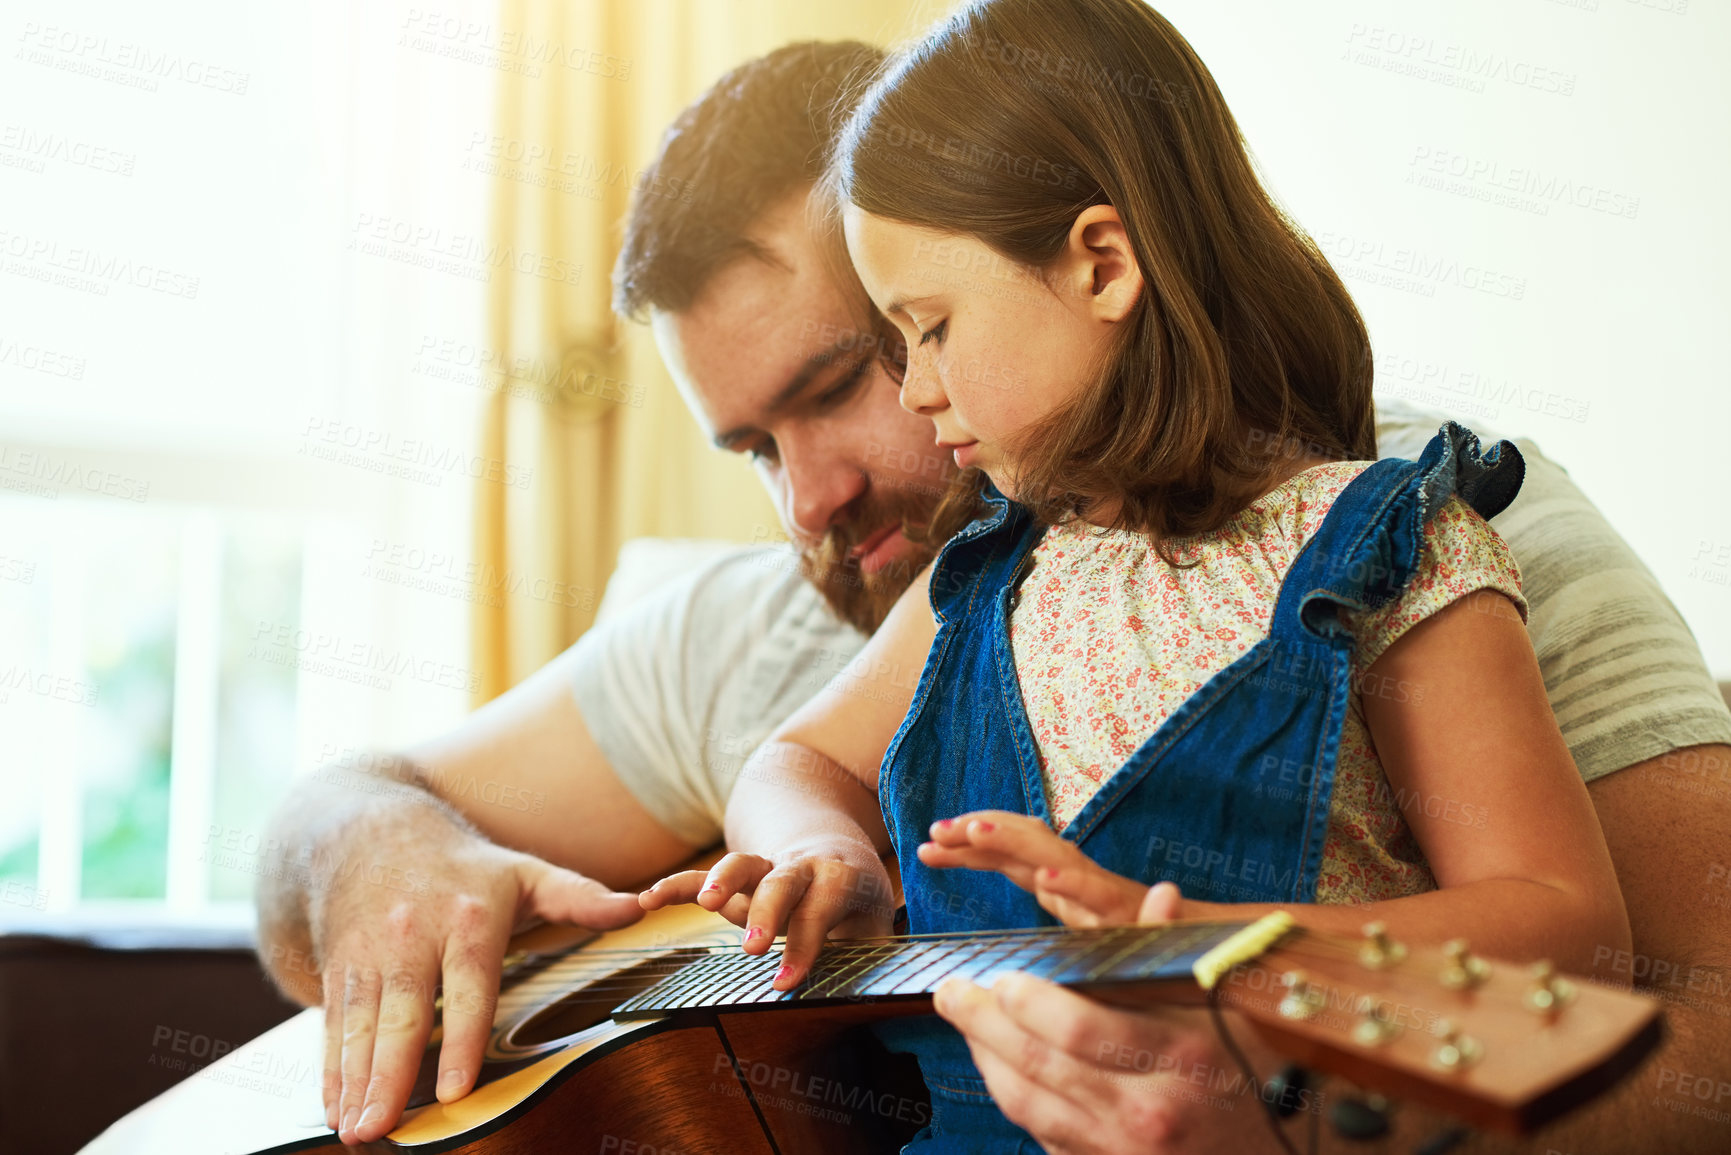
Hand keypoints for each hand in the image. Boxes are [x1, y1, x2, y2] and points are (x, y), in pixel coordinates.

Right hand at [304, 825, 641, 1145]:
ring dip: (356, 1082)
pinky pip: (335, 1025)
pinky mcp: (339, 969)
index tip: (454, 1090)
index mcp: (468, 919)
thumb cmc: (461, 866)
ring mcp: (369, 955)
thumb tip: (638, 907)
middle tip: (383, 1126)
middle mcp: (413, 937)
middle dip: (391, 1075)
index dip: (462, 1039)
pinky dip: (332, 1070)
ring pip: (362, 1026)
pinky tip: (335, 1110)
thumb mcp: (523, 871)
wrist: (367, 832)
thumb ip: (578, 896)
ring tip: (358, 1131)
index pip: (468, 986)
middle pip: (403, 1016)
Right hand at [639, 842, 894, 989]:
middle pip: (781, 882)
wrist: (839, 850)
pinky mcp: (738, 879)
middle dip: (766, 911)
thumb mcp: (877, 927)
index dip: (805, 943)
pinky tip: (647, 901)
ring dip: (722, 880)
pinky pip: (703, 876)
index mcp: (841, 878)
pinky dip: (677, 885)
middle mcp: (802, 867)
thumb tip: (880, 1006)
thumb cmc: (859, 904)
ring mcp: (766, 869)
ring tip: (704, 903)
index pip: (822, 907)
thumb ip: (875, 961)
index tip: (787, 982)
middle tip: (753, 948)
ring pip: (742, 864)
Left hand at [918, 811, 1181, 926]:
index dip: (968, 848)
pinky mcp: (1136, 914)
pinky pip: (1102, 895)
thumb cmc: (1157, 948)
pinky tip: (1045, 880)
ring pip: (1057, 857)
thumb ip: (1061, 915)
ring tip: (973, 829)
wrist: (1228, 959)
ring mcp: (1108, 895)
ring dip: (1013, 839)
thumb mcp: (1092, 935)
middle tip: (933, 833)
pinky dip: (1074, 883)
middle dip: (976, 835)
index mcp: (1069, 887)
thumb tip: (1023, 900)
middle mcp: (1084, 883)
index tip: (925, 849)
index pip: (1009, 858)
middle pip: (1023, 846)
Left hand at [933, 972, 1283, 1154]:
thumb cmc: (1252, 1067)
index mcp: (1180, 1057)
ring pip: (1030, 1104)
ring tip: (962, 1018)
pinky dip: (1012, 1095)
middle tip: (950, 990)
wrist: (1291, 1153)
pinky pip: (1043, 1136)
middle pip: (1040, 1065)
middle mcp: (1149, 1111)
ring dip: (986, 1058)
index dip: (1026, 1001)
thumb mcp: (1226, 1007)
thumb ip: (1180, 955)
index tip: (997, 974)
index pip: (1079, 1028)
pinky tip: (996, 1062)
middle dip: (982, 1024)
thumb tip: (1162, 895)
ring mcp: (1126, 1152)